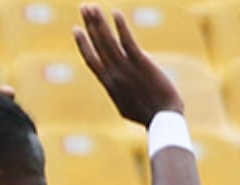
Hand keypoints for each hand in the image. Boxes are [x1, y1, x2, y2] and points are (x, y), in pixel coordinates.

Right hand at [74, 4, 183, 124]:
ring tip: (93, 7)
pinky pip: (127, 41)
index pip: (91, 59)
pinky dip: (120, 27)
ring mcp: (126, 68)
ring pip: (107, 41)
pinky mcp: (141, 63)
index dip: (83, 43)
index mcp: (109, 84)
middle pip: (97, 44)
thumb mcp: (126, 107)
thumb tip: (118, 89)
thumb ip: (120, 93)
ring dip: (99, 22)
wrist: (162, 119)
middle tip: (84, 7)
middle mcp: (113, 74)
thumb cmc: (147, 115)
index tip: (76, 29)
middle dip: (90, 24)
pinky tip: (115, 13)